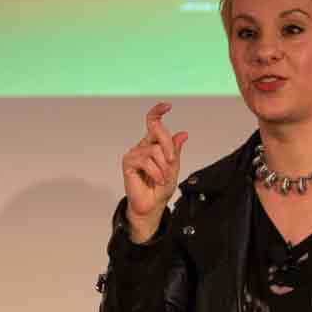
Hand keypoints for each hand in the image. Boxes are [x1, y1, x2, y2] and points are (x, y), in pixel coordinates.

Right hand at [121, 102, 188, 242]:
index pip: (153, 123)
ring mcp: (135, 153)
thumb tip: (183, 134)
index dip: (158, 112)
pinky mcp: (128, 163)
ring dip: (163, 166)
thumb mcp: (173, 167)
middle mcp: (143, 146)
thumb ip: (175, 150)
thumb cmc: (161, 188)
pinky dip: (155, 171)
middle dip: (168, 145)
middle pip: (156, 130)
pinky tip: (157, 179)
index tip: (167, 106)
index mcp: (154, 144)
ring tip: (163, 177)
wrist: (152, 205)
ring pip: (154, 149)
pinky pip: (146, 161)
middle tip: (171, 160)